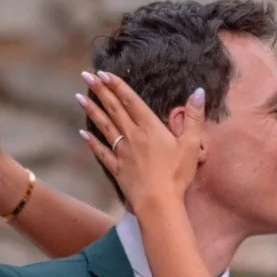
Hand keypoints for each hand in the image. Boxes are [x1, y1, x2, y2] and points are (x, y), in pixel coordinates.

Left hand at [79, 71, 201, 205]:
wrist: (158, 202)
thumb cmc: (176, 174)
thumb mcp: (191, 144)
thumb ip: (194, 117)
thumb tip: (198, 91)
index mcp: (150, 127)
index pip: (131, 101)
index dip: (117, 86)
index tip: (104, 73)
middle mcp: (132, 136)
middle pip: (114, 109)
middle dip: (100, 91)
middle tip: (86, 76)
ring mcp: (122, 152)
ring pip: (104, 126)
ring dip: (92, 111)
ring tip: (78, 97)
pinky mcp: (117, 168)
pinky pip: (102, 152)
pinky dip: (92, 142)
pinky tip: (83, 133)